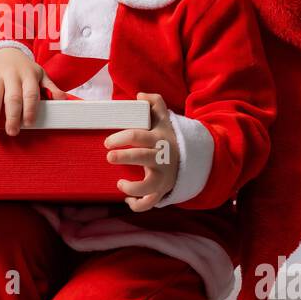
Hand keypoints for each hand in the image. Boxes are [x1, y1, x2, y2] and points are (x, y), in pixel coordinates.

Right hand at [0, 48, 67, 134]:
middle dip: (13, 115)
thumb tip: (62, 99)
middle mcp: (12, 75)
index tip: (29, 123)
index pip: (30, 94)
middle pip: (13, 97)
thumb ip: (50, 87)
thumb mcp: (39, 75)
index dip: (30, 109)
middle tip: (12, 131)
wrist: (5, 50)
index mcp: (28, 75)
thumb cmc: (24, 69)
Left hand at [103, 92, 179, 211]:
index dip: (120, 137)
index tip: (108, 142)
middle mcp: (161, 158)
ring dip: (131, 187)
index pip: (137, 136)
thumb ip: (155, 102)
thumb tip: (140, 94)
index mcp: (158, 139)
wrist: (192, 159)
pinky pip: (150, 202)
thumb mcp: (165, 119)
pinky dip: (138, 205)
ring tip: (119, 183)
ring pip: (148, 186)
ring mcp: (162, 177)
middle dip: (123, 157)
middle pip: (141, 157)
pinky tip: (127, 200)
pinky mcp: (162, 190)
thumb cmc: (168, 138)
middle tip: (109, 156)